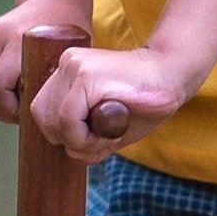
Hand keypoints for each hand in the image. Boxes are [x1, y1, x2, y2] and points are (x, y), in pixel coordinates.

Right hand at [0, 0, 88, 122]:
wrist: (51, 0)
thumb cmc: (66, 31)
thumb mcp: (67, 57)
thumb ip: (52, 83)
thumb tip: (42, 118)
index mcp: (17, 40)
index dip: (8, 109)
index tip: (27, 114)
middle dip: (0, 110)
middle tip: (20, 115)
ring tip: (11, 107)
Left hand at [30, 44, 191, 163]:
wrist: (173, 75)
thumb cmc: (145, 101)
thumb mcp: (110, 124)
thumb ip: (87, 135)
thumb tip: (71, 151)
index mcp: (68, 70)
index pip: (43, 110)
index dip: (63, 134)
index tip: (92, 136)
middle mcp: (67, 64)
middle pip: (42, 116)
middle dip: (68, 139)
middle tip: (101, 138)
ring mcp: (75, 67)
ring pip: (54, 120)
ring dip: (79, 140)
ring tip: (108, 134)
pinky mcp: (87, 76)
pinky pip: (68, 119)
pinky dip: (85, 137)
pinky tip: (110, 132)